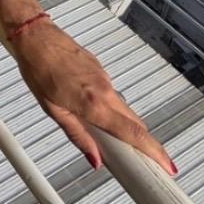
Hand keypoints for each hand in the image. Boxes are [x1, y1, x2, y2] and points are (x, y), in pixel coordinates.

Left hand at [12, 18, 176, 175]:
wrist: (36, 37)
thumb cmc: (38, 70)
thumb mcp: (53, 111)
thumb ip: (77, 136)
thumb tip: (95, 159)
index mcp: (94, 105)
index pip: (133, 134)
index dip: (154, 152)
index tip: (167, 166)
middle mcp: (105, 91)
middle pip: (135, 123)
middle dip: (143, 143)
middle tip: (144, 162)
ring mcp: (105, 79)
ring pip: (124, 109)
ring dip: (123, 124)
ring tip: (110, 138)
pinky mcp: (102, 70)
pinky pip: (112, 95)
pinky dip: (110, 107)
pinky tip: (94, 108)